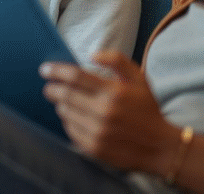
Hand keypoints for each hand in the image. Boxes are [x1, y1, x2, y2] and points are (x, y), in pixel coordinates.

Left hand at [41, 50, 178, 173]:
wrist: (159, 147)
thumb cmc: (146, 109)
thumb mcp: (139, 78)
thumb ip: (117, 60)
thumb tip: (92, 55)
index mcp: (113, 92)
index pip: (75, 76)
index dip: (56, 71)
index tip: (44, 69)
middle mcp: (104, 112)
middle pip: (65, 95)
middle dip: (52, 88)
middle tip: (48, 86)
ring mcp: (97, 132)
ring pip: (65, 112)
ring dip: (61, 104)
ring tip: (65, 101)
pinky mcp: (93, 148)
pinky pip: (70, 130)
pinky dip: (68, 121)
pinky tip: (75, 118)